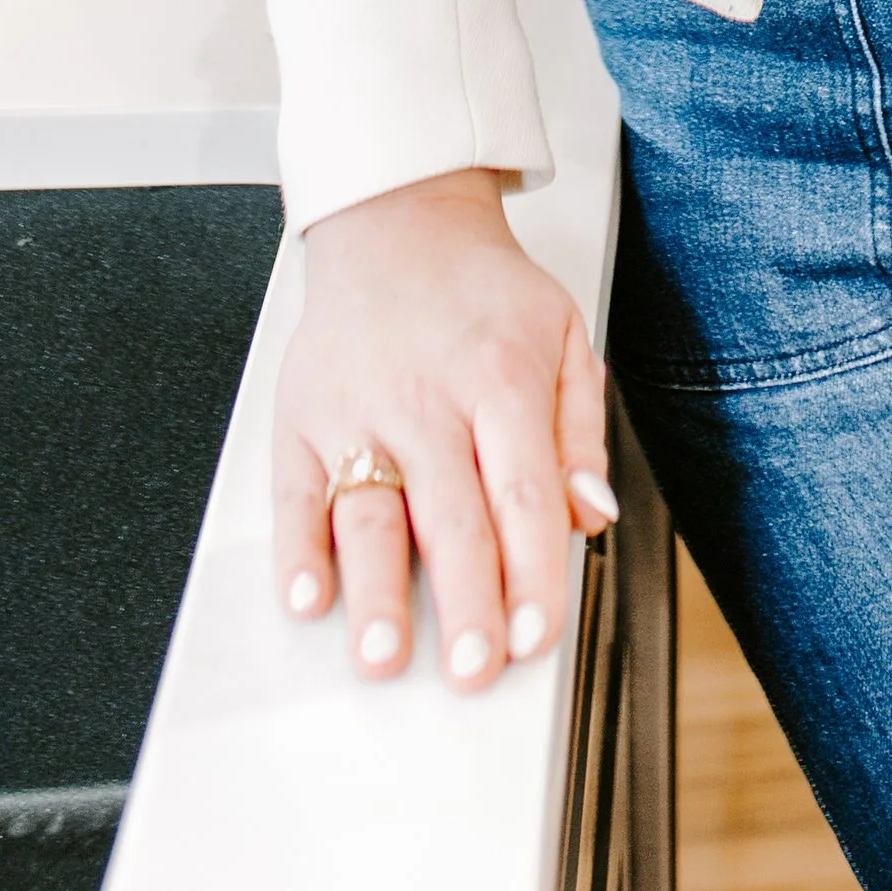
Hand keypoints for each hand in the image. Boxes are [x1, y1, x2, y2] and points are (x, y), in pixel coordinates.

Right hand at [273, 168, 615, 687]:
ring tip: (384, 655)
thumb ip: (580, 431)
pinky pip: (297, 493)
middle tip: (473, 670)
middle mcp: (428, 400)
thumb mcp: (563, 335)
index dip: (533, 572)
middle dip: (464, 603)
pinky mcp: (303, 417)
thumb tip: (594, 514)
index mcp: (501, 380)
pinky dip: (298, 548)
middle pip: (451, 517)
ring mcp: (359, 410)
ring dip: (375, 591)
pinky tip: (308, 595)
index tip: (536, 637)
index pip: (524, 494)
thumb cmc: (483, 291)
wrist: (396, 220)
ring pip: (370, 513)